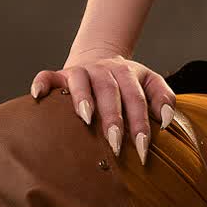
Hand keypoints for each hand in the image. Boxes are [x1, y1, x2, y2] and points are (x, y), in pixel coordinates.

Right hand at [31, 47, 176, 165]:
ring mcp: (80, 71)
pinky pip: (47, 76)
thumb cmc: (127, 82)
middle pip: (110, 92)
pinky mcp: (59, 74)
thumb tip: (168, 120)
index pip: (137, 99)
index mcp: (127, 74)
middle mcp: (103, 71)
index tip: (143, 149)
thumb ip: (164, 98)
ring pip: (80, 82)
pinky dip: (42, 83)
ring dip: (83, 98)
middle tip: (116, 144)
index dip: (140, 124)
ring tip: (86, 118)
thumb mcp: (149, 83)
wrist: (100, 58)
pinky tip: (39, 96)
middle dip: (113, 118)